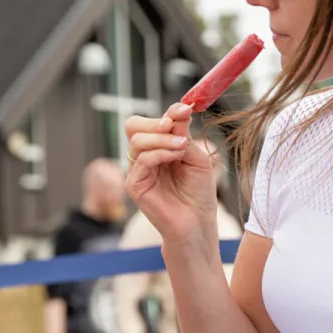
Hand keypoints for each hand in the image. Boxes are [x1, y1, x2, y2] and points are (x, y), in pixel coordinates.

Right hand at [124, 103, 219, 247]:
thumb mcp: (196, 156)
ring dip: (162, 138)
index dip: (167, 112)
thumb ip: (184, 135)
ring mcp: (136, 171)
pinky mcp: (134, 185)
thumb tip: (180, 110)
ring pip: (137, 140)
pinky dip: (160, 153)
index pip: (151, 122)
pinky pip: (141, 159)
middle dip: (155, 122)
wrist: (197, 223)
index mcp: (157, 148)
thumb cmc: (199, 192)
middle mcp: (143, 157)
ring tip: (182, 146)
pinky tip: (177, 156)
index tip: (186, 109)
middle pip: (133, 125)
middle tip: (174, 125)